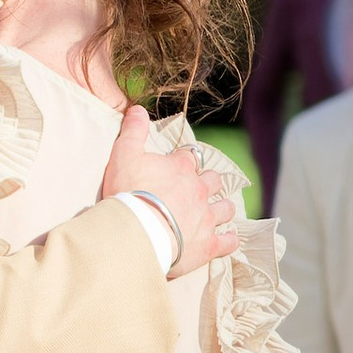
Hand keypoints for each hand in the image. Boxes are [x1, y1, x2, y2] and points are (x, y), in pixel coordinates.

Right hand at [101, 113, 244, 275]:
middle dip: (209, 182)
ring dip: (222, 208)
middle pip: (214, 180)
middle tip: (198, 189)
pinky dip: (229, 240)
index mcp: (181, 167)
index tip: (176, 167)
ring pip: (226, 208)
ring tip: (215, 212)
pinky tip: (226, 239)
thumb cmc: (129, 193)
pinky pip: (229, 241)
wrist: (137, 232)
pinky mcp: (209, 244)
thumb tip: (137, 108)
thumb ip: (133, 131)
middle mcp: (200, 189)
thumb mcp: (124, 155)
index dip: (183, 161)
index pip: (189, 157)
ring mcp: (207, 217)